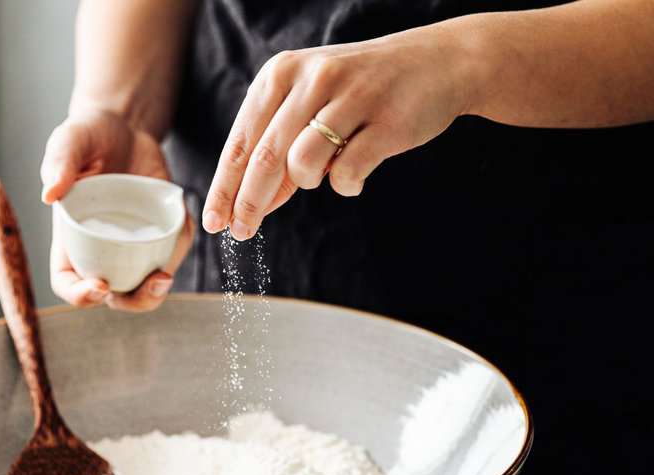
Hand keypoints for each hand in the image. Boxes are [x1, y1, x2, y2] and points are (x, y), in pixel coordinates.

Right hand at [40, 108, 193, 310]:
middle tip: (153, 283)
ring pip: (145, 283)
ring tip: (166, 273)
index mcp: (70, 238)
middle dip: (134, 301)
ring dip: (159, 289)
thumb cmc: (87, 136)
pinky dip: (180, 246)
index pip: (68, 282)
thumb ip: (59, 163)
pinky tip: (185, 224)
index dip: (80, 296)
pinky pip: (171, 251)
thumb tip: (49, 194)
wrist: (123, 126)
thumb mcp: (69, 141)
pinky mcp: (158, 232)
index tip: (100, 286)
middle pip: (114, 296)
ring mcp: (131, 245)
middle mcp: (100, 249)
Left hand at [201, 25, 473, 239]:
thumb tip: (250, 205)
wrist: (439, 63)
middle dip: (248, 203)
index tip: (214, 222)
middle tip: (241, 232)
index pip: (241, 142)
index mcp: (282, 73)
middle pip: (264, 159)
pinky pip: (347, 174)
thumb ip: (279, 147)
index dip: (223, 187)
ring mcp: (351, 97)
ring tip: (326, 171)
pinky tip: (355, 173)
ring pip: (302, 165)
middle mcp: (312, 78)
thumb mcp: (310, 103)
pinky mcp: (386, 121)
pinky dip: (345, 184)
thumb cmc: (363, 90)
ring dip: (308, 182)